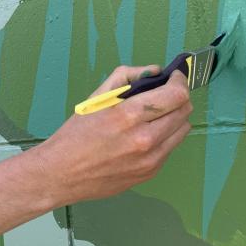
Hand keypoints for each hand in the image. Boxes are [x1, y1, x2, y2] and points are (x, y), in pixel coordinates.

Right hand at [32, 64, 192, 204]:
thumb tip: (154, 71)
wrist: (60, 174)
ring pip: (183, 130)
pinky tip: (144, 136)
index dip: (180, 81)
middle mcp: (144, 139)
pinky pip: (170, 148)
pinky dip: (164, 137)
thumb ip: (126, 77)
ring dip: (174, 118)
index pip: (176, 95)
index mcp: (128, 116)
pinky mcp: (150, 173)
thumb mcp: (94, 98)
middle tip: (165, 94)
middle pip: (185, 111)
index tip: (175, 77)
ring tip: (155, 116)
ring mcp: (150, 159)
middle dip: (178, 98)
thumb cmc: (74, 135)